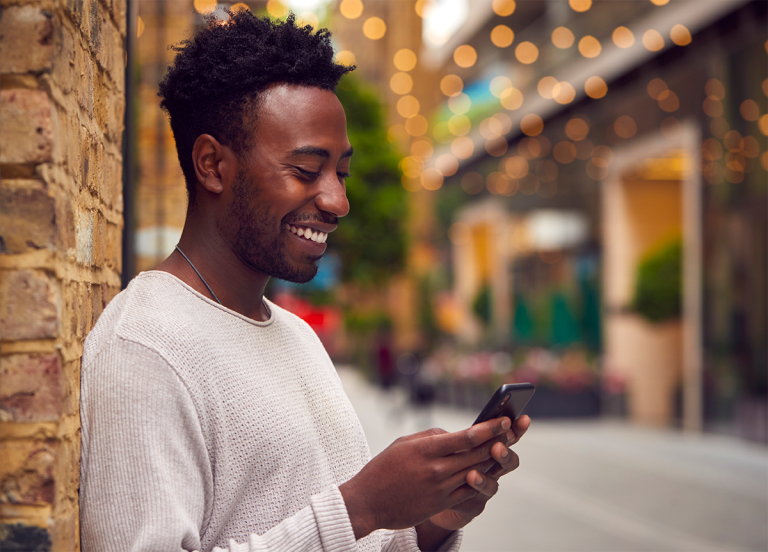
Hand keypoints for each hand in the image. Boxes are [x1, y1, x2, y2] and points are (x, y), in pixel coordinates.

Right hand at [339, 417, 511, 538]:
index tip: (504, 419)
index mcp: (426, 449)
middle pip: (477, 454)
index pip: (466, 436)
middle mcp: (437, 469)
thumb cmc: (383, 468)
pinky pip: (468, 491)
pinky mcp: (441, 503)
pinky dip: (480, 480)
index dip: (489, 428)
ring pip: (476, 472)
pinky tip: (488, 472)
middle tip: (513, 431)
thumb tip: (455, 434)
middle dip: (497, 441)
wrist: (367, 502)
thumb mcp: (403, 443)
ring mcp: (441, 488)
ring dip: (492, 461)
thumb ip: (431, 436)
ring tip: (504, 450)